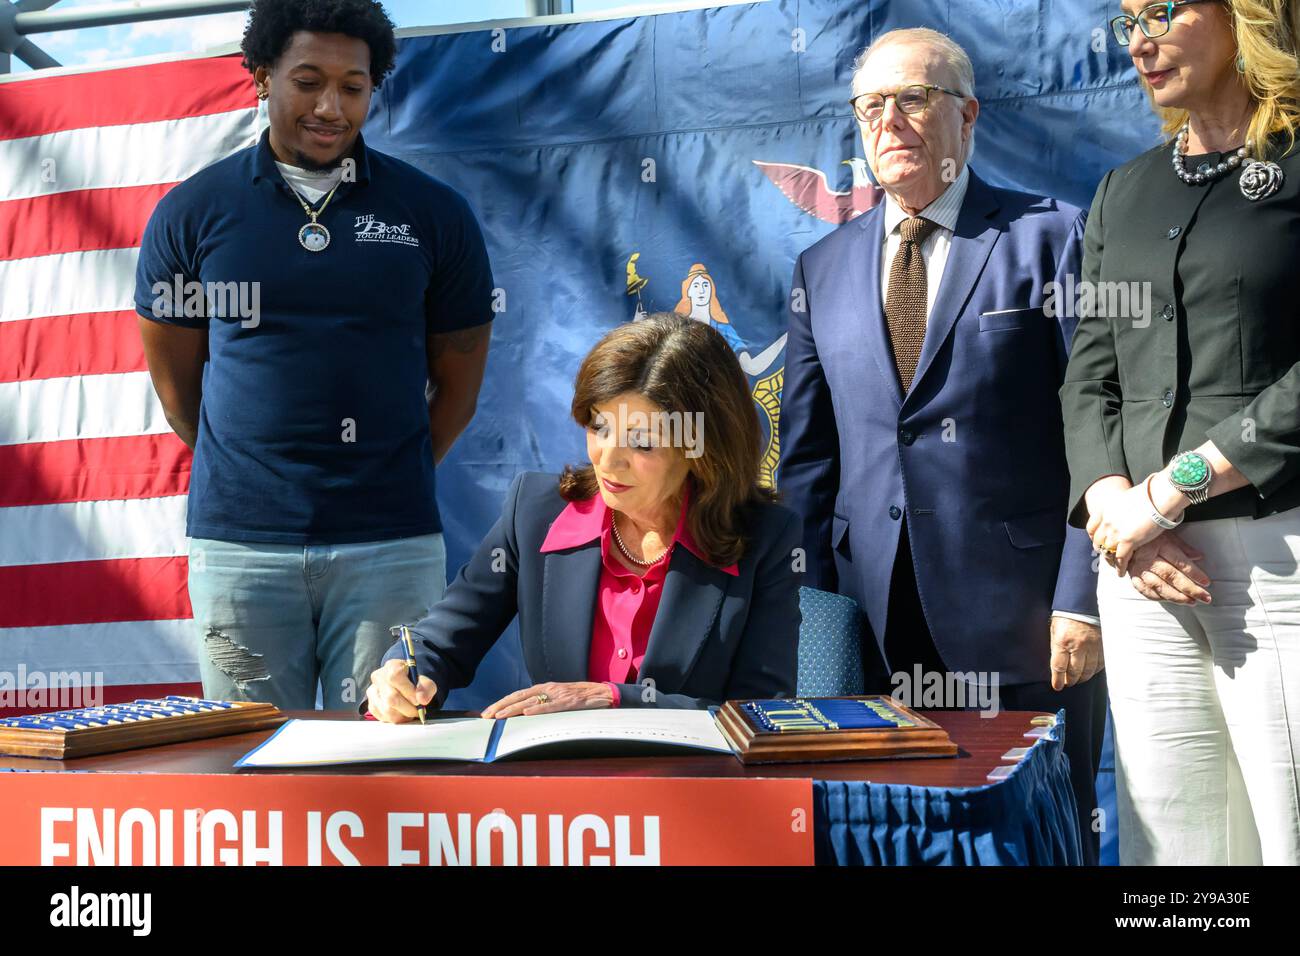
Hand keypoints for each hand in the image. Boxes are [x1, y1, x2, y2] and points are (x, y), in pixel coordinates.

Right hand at [365, 658, 436, 723]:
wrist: (405, 687)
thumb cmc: (414, 684)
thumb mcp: (425, 682)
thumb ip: (427, 688)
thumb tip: (421, 700)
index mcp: (392, 666)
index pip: (395, 677)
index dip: (408, 691)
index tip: (418, 701)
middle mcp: (378, 677)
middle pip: (391, 697)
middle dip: (408, 708)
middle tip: (418, 710)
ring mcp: (373, 692)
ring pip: (387, 710)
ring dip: (403, 715)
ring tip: (410, 711)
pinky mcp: (372, 705)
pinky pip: (384, 717)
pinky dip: (397, 719)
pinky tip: (402, 713)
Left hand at [481, 681, 614, 718]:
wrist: (604, 693)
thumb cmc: (581, 698)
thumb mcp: (559, 699)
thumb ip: (545, 703)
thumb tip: (526, 715)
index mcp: (545, 688)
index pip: (518, 695)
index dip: (502, 703)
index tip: (487, 713)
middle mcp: (548, 689)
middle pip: (519, 697)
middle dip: (501, 706)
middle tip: (486, 717)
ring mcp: (559, 695)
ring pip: (532, 701)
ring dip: (513, 709)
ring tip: (500, 716)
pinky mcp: (570, 702)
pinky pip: (552, 707)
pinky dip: (539, 709)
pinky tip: (527, 713)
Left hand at [1049, 615, 1103, 690]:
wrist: (1084, 602)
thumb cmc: (1066, 615)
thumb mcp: (1054, 630)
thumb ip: (1056, 647)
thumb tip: (1057, 666)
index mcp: (1062, 641)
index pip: (1059, 667)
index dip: (1058, 679)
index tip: (1057, 686)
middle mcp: (1079, 645)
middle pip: (1075, 672)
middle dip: (1071, 680)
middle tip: (1068, 683)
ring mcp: (1093, 645)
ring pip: (1089, 670)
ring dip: (1083, 677)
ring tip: (1078, 679)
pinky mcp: (1104, 644)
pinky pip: (1101, 663)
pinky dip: (1095, 670)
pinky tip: (1091, 671)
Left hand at [1087, 477, 1168, 575]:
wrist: (1159, 496)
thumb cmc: (1151, 495)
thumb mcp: (1128, 498)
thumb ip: (1122, 509)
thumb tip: (1128, 514)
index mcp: (1106, 509)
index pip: (1091, 527)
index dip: (1094, 536)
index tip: (1097, 541)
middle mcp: (1107, 521)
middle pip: (1098, 540)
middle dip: (1102, 549)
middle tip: (1107, 554)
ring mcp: (1116, 532)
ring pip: (1108, 551)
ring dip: (1110, 560)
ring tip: (1114, 565)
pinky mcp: (1128, 541)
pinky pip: (1120, 558)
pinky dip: (1120, 567)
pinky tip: (1121, 572)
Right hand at [1125, 531, 1210, 604]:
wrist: (1123, 539)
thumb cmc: (1148, 537)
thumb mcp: (1167, 536)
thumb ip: (1183, 547)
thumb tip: (1199, 557)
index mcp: (1159, 545)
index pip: (1179, 561)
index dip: (1194, 573)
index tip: (1206, 582)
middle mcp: (1148, 558)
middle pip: (1170, 575)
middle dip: (1189, 588)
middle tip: (1205, 597)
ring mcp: (1139, 569)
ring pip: (1158, 586)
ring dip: (1176, 596)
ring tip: (1191, 602)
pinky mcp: (1132, 577)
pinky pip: (1145, 590)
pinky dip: (1158, 597)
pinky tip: (1171, 600)